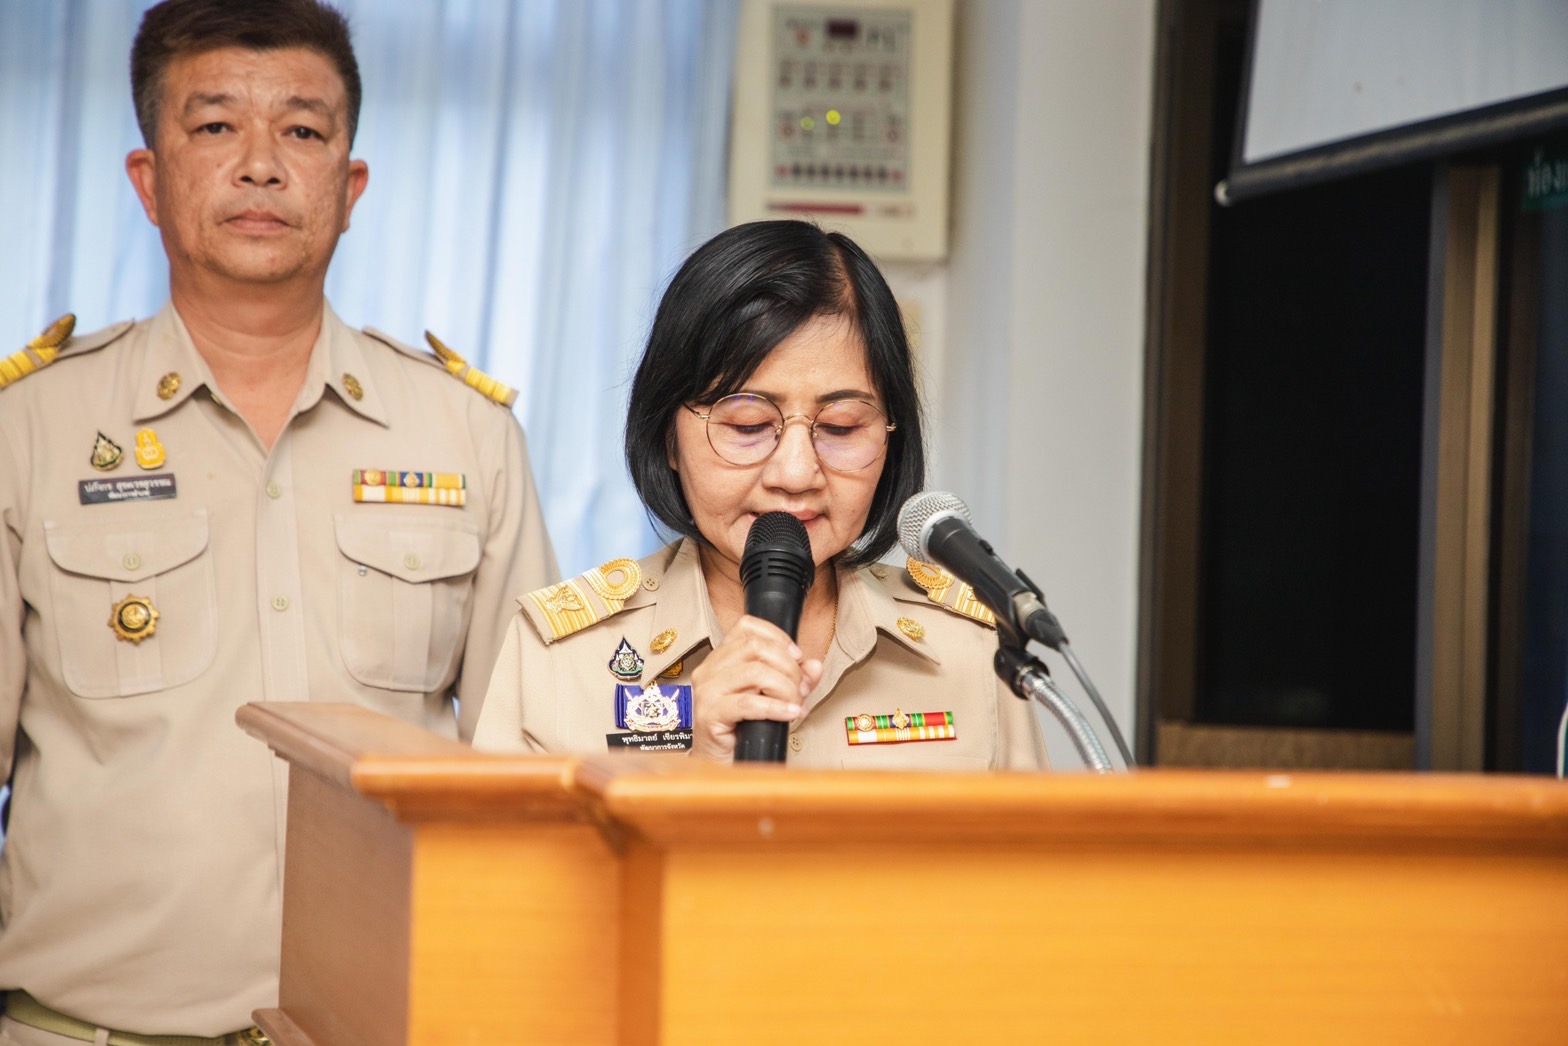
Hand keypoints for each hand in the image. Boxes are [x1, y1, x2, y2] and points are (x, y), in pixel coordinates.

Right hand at [690, 615, 822, 761]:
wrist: (723, 767)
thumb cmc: (744, 731)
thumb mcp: (776, 698)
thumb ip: (796, 679)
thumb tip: (814, 665)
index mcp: (721, 659)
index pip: (747, 626)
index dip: (778, 638)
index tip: (796, 657)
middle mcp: (709, 669)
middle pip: (756, 647)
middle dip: (788, 667)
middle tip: (800, 688)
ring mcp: (707, 691)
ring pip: (755, 672)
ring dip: (785, 688)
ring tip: (795, 704)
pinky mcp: (709, 714)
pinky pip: (749, 703)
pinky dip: (776, 707)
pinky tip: (790, 714)